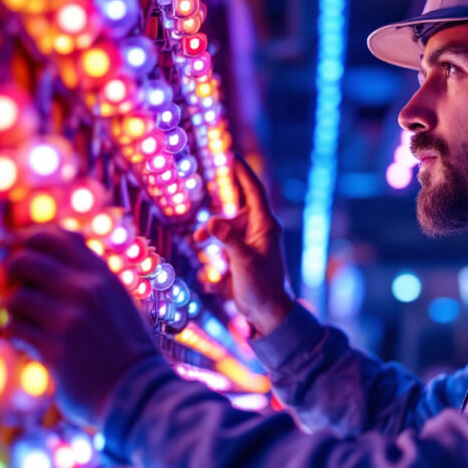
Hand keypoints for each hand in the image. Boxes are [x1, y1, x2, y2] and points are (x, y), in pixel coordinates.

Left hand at [5, 229, 164, 427]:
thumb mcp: (117, 300)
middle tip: (16, 287)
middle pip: (26, 260)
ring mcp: (69, 319)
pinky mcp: (55, 349)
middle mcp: (85, 290)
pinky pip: (15, 329)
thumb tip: (51, 258)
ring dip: (14, 310)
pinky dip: (17, 335)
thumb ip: (91, 278)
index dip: (31, 240)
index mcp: (101, 275)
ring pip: (16, 298)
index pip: (56, 237)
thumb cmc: (124, 347)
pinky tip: (29, 343)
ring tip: (26, 322)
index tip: (23, 253)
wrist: (138, 392)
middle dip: (12, 272)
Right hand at [192, 155, 294, 335]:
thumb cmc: (262, 287)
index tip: (230, 153)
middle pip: (236, 206)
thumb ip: (228, 241)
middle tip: (207, 194)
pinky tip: (214, 270)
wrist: (269, 313)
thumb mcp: (243, 263)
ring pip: (226, 225)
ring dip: (212, 231)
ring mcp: (251, 241)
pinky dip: (215, 247)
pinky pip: (225, 242)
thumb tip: (212, 223)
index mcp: (265, 225)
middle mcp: (260, 228)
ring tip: (198, 241)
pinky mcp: (243, 254)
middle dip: (220, 206)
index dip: (241, 170)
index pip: (254, 189)